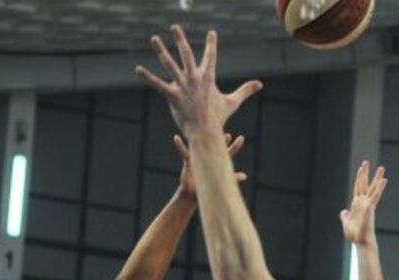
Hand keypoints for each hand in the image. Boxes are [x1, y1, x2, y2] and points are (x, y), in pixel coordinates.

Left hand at [136, 26, 262, 136]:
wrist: (206, 133)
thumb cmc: (218, 118)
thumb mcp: (232, 102)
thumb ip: (245, 90)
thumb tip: (260, 84)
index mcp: (208, 77)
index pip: (211, 56)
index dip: (211, 43)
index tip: (211, 33)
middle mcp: (194, 78)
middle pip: (187, 54)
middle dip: (180, 39)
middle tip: (174, 27)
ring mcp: (182, 86)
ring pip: (170, 64)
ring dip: (161, 50)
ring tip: (154, 38)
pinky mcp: (172, 96)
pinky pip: (157, 84)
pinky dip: (147, 77)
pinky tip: (138, 69)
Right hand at [176, 132, 246, 197]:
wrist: (192, 194)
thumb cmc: (206, 188)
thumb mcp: (220, 182)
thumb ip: (233, 178)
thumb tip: (245, 176)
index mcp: (217, 162)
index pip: (229, 152)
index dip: (235, 146)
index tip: (241, 138)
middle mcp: (208, 157)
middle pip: (215, 145)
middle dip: (220, 139)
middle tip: (226, 132)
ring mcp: (198, 157)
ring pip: (199, 145)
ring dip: (199, 138)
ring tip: (199, 130)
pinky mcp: (188, 161)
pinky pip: (183, 152)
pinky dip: (179, 145)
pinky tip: (176, 138)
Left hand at [339, 160, 387, 245]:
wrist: (360, 241)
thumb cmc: (354, 235)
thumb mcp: (345, 223)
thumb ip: (344, 216)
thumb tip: (343, 211)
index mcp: (357, 205)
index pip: (358, 188)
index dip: (359, 179)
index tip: (361, 169)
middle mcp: (363, 202)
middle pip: (364, 184)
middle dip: (365, 173)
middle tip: (366, 161)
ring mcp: (367, 204)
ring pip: (372, 188)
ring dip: (377, 177)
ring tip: (382, 167)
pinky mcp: (370, 208)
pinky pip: (376, 196)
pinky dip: (380, 188)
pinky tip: (385, 180)